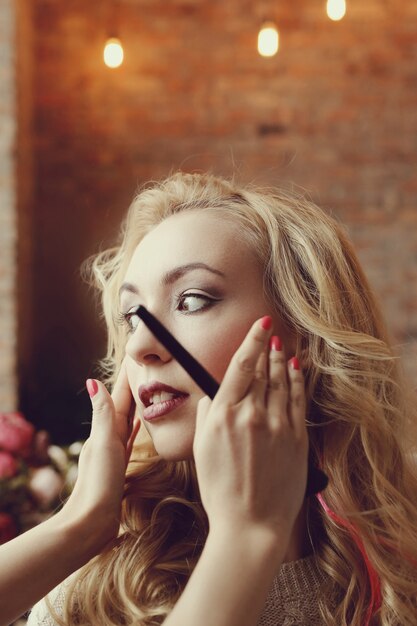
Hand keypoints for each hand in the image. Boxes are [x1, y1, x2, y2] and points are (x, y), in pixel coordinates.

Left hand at [59, 360, 139, 549]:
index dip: (126, 379)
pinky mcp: (119, 466)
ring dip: (135, 405)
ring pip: (127, 421)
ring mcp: (114, 452)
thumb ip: (102, 414)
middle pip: (123, 406)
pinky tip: (139, 424)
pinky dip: (134, 428)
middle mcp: (108, 438)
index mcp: (105, 430)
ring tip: (146, 390)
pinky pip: (129, 439)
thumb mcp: (103, 444)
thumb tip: (92, 381)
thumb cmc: (98, 483)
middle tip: (144, 368)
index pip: (119, 397)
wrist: (91, 522)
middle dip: (132, 388)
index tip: (135, 359)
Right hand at [193, 317, 307, 548]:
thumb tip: (212, 396)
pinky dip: (297, 381)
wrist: (250, 523)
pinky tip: (296, 368)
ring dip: (281, 360)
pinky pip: (298, 400)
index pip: (242, 366)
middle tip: (270, 330)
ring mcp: (277, 426)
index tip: (260, 323)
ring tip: (281, 345)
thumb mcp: (201, 449)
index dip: (253, 340)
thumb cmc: (220, 489)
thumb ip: (206, 415)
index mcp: (225, 415)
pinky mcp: (296, 438)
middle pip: (263, 370)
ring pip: (282, 381)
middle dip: (266, 347)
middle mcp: (252, 414)